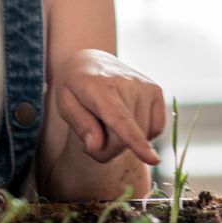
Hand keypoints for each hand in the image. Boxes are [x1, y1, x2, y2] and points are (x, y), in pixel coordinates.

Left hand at [54, 49, 164, 164]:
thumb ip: (80, 125)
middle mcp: (127, 82)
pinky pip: (155, 128)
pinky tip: (127, 121)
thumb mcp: (66, 104)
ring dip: (124, 141)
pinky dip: (142, 133)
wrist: (89, 62)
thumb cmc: (75, 87)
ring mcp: (145, 85)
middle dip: (109, 148)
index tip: (152, 160)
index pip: (119, 118)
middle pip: (126, 137)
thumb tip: (96, 147)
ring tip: (107, 123)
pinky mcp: (156, 90)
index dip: (134, 141)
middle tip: (93, 140)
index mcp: (99, 86)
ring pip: (142, 135)